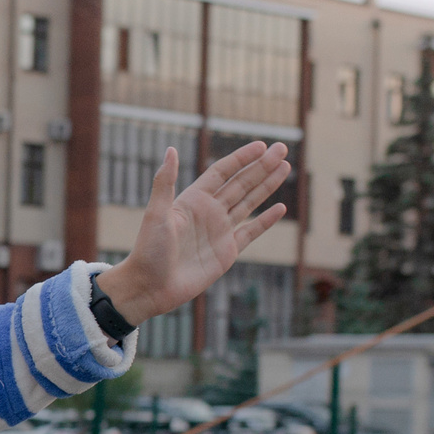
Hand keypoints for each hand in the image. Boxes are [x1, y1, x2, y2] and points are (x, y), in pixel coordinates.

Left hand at [95, 141, 290, 323]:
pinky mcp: (227, 252)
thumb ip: (165, 183)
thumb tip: (170, 149)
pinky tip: (280, 207)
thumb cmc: (148, 251)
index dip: (241, 158)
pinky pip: (251, 232)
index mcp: (193, 200)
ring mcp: (219, 231)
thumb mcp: (156, 214)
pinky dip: (266, 221)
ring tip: (285, 167)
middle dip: (262, 166)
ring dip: (267, 185)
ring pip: (250, 203)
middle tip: (283, 149)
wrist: (150, 287)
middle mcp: (209, 212)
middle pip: (241, 183)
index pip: (222, 172)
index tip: (261, 146)